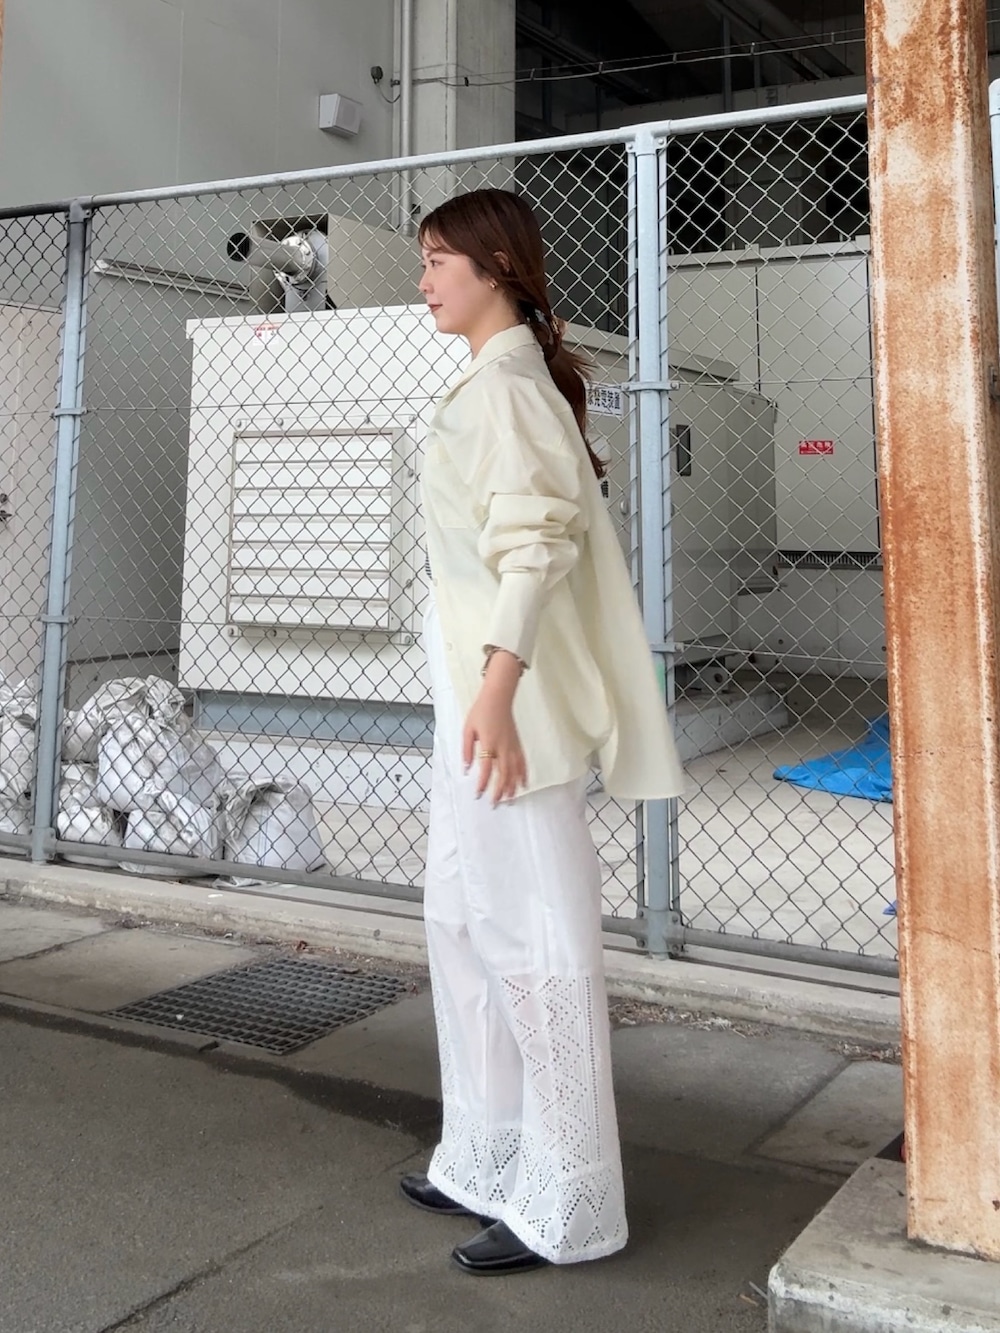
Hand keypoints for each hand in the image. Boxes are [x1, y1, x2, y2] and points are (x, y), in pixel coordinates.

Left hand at [462, 654, 526, 804]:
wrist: (498, 698)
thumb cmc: (480, 712)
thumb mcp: (468, 729)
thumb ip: (467, 750)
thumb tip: (467, 769)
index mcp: (488, 743)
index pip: (486, 768)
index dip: (482, 783)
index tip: (478, 794)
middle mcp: (502, 747)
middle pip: (503, 774)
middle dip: (499, 791)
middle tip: (494, 804)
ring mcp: (512, 746)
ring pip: (514, 771)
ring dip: (512, 787)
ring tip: (509, 801)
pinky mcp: (518, 744)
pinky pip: (522, 762)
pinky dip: (523, 774)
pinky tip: (523, 785)